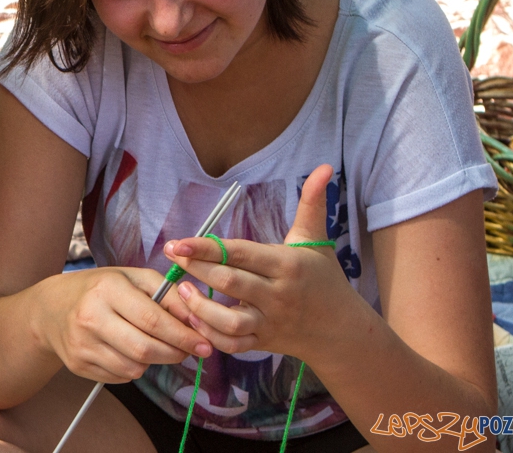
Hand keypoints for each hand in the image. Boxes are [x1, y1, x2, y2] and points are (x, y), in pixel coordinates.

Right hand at [36, 267, 212, 382]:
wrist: (52, 309)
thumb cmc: (102, 288)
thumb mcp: (134, 278)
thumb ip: (168, 294)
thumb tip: (197, 319)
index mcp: (107, 290)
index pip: (153, 320)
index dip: (183, 335)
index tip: (204, 343)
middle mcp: (90, 318)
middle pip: (145, 349)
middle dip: (175, 353)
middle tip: (191, 350)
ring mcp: (81, 345)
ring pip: (134, 367)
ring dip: (156, 361)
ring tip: (157, 345)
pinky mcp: (78, 365)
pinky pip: (121, 376)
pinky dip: (135, 367)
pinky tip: (131, 350)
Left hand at [163, 164, 359, 359]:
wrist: (340, 328)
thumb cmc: (323, 278)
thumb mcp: (315, 240)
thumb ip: (312, 203)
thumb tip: (325, 167)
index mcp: (286, 265)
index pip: (240, 253)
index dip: (207, 247)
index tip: (179, 242)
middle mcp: (277, 294)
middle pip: (230, 282)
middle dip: (196, 269)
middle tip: (172, 256)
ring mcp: (270, 322)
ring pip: (230, 321)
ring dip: (201, 308)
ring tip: (181, 292)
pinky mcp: (264, 343)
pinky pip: (234, 345)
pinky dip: (211, 336)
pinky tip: (194, 319)